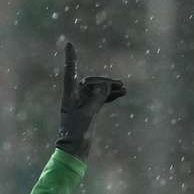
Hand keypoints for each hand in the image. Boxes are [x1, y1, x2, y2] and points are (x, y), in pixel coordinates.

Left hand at [56, 42, 125, 159]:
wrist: (75, 149)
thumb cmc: (76, 134)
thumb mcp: (87, 115)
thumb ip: (96, 99)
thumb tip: (105, 85)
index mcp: (70, 95)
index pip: (71, 73)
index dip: (71, 59)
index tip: (69, 44)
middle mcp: (75, 96)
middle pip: (91, 82)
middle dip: (105, 82)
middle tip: (120, 86)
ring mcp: (83, 102)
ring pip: (98, 90)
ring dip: (110, 88)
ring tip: (124, 89)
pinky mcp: (90, 109)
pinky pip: (101, 98)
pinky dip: (110, 96)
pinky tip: (121, 94)